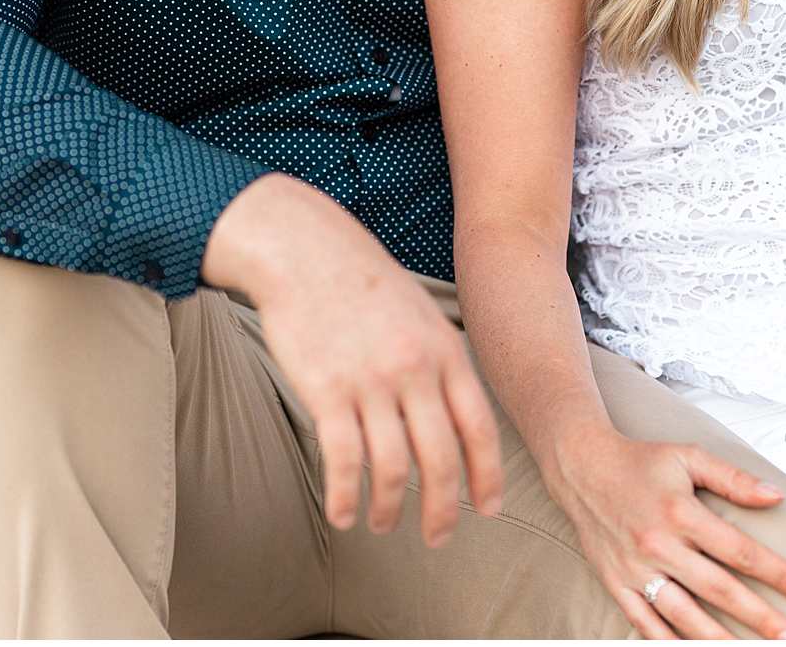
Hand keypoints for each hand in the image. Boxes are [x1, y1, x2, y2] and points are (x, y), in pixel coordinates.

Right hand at [202, 172, 503, 546]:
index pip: (478, 430)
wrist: (300, 249)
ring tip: (382, 524)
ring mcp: (369, 382)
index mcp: (444, 351)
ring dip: (390, 508)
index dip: (485, 477)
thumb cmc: (357, 279)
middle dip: (442, 510)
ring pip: (392, 467)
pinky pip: (343, 459)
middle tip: (437, 537)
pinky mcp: (325, 390)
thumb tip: (451, 413)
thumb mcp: (417, 311)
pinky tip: (341, 514)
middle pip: (440, 460)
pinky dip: (345, 495)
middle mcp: (413, 370)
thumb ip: (438, 360)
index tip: (484, 509)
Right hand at [547, 422, 785, 639]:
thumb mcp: (686, 457)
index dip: (779, 574)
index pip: (740, 551)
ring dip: (720, 639)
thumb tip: (775, 496)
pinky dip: (669, 641)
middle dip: (760, 618)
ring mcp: (634, 567)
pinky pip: (644, 621)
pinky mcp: (615, 580)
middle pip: (718, 590)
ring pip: (684, 614)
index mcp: (679, 512)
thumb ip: (732, 478)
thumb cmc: (638, 461)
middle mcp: (657, 543)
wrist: (579, 465)